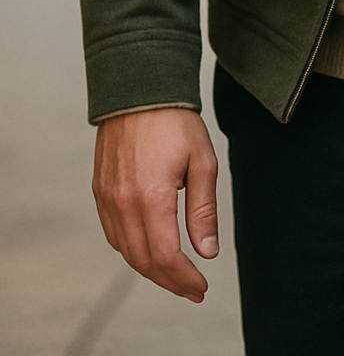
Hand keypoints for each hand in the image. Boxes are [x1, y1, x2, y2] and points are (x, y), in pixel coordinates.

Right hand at [92, 108, 218, 301]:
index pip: (167, 256)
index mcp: (152, 197)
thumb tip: (207, 252)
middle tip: (192, 289)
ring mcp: (107, 198)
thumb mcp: (202, 162)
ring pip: (126, 251)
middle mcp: (124, 202)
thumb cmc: (175, 122)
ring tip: (175, 275)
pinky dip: (131, 250)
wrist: (139, 89)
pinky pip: (113, 233)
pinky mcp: (100, 190)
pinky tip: (149, 250)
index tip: (201, 288)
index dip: (184, 279)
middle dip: (170, 281)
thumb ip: (203, 211)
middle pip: (144, 261)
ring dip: (150, 269)